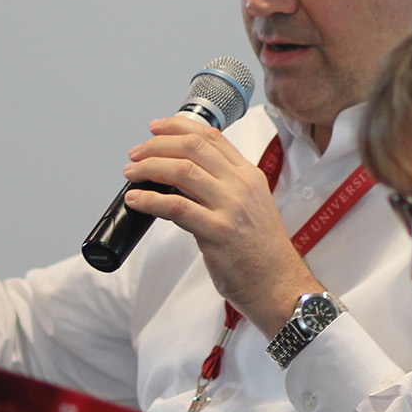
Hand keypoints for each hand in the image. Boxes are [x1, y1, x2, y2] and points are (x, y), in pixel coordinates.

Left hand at [122, 116, 318, 335]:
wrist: (279, 285)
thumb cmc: (261, 252)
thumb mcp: (250, 207)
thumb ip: (223, 187)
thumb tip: (180, 175)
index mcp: (249, 175)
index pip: (211, 137)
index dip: (178, 126)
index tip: (156, 128)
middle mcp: (241, 185)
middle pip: (193, 147)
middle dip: (157, 145)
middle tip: (136, 154)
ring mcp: (231, 208)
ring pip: (182, 171)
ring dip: (149, 168)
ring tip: (132, 173)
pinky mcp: (218, 232)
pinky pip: (176, 207)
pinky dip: (150, 200)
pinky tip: (136, 200)